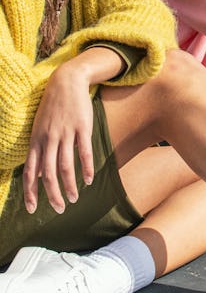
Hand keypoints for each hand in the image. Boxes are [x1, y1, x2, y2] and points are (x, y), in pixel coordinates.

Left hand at [23, 63, 95, 213]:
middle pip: (48, 174)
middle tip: (59, 209)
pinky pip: (84, 153)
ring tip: (74, 199)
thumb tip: (38, 175)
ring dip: (69, 186)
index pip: (29, 172)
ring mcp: (65, 134)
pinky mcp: (82, 128)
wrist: (66, 82)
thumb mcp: (39, 128)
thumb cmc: (52, 107)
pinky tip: (89, 180)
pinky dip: (86, 168)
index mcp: (36, 141)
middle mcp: (48, 139)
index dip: (29, 192)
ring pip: (66, 166)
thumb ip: (39, 151)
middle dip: (52, 195)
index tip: (31, 209)